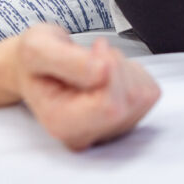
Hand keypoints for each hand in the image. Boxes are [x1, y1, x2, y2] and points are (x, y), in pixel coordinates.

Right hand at [12, 24, 160, 150]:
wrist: (36, 68)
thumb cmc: (34, 60)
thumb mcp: (37, 48)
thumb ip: (67, 60)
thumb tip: (103, 72)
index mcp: (62, 124)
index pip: (110, 106)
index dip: (110, 69)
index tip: (95, 47)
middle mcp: (87, 136)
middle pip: (130, 100)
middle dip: (118, 65)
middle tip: (94, 51)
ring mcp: (108, 131)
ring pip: (142, 96)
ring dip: (125, 67)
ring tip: (98, 62)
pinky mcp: (126, 120)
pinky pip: (149, 93)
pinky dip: (135, 73)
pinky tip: (110, 72)